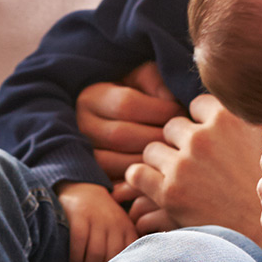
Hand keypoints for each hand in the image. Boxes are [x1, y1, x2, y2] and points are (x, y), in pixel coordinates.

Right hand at [58, 182, 137, 261]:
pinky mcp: (79, 214)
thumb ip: (125, 246)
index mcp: (127, 228)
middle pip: (111, 257)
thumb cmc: (102, 216)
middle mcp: (115, 223)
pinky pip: (79, 241)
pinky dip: (76, 257)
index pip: (127, 256)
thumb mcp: (119, 227)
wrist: (83, 187)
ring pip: (96, 252)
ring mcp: (97, 218)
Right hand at [76, 61, 182, 180]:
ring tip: (173, 155)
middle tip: (181, 138)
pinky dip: (135, 183)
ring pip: (114, 161)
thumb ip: (155, 83)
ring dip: (148, 161)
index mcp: (92, 97)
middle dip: (155, 137)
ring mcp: (81, 152)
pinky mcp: (90, 175)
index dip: (158, 109)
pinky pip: (111, 182)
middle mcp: (80, 125)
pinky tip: (158, 177)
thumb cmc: (138, 94)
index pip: (125, 104)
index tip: (180, 111)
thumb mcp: (144, 78)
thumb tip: (170, 102)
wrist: (115, 116)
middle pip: (120, 135)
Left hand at [123, 94, 261, 244]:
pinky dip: (141, 179)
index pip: (197, 105)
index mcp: (229, 119)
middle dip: (180, 143)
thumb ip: (261, 120)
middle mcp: (202, 138)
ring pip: (152, 149)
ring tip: (179, 179)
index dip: (202, 123)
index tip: (210, 140)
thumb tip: (260, 102)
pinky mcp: (168, 193)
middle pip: (173, 127)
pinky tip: (154, 187)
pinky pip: (136, 173)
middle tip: (194, 164)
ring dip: (162, 162)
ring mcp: (183, 165)